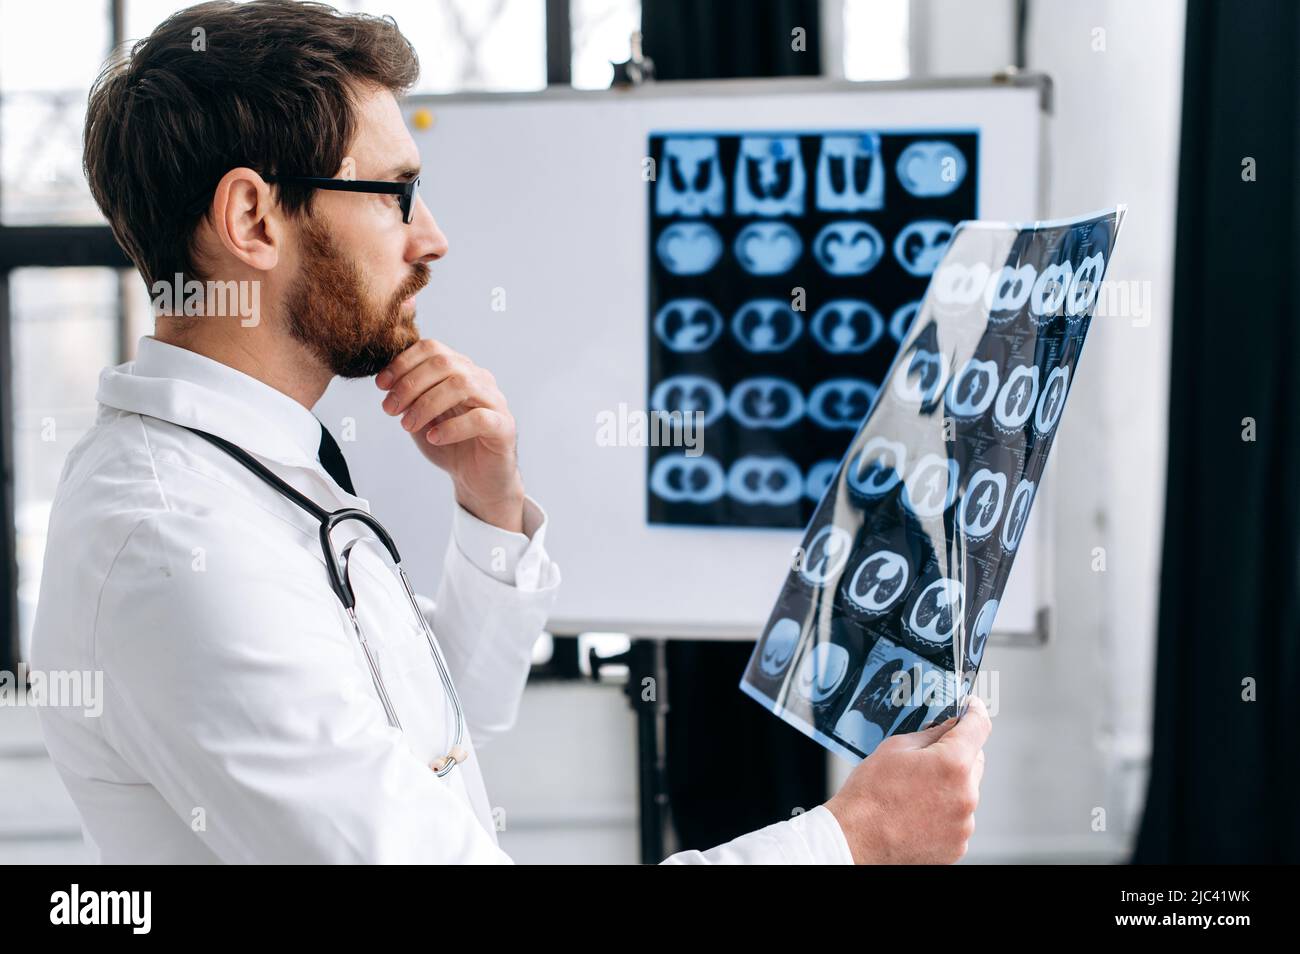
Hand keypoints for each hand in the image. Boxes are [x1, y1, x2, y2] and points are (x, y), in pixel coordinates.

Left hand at [376, 339, 524, 531]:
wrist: (477, 480)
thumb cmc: (451, 445)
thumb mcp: (421, 416)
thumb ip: (409, 397)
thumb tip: (385, 382)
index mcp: (460, 371)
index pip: (433, 348)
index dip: (403, 363)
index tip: (382, 385)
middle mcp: (480, 380)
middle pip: (445, 363)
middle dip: (410, 384)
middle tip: (390, 408)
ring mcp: (495, 402)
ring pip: (462, 385)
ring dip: (427, 404)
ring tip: (408, 425)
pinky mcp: (503, 428)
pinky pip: (480, 419)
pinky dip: (451, 428)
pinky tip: (434, 437)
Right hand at [825, 694, 990, 863]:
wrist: (855, 840)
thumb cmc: (869, 795)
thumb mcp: (895, 749)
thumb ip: (930, 735)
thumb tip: (948, 729)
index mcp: (952, 764)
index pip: (978, 727)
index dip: (975, 712)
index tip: (972, 707)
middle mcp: (966, 795)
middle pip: (974, 761)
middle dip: (957, 754)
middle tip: (927, 758)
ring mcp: (963, 824)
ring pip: (965, 792)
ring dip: (949, 786)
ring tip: (914, 793)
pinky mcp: (957, 845)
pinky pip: (958, 818)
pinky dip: (944, 812)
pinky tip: (917, 813)